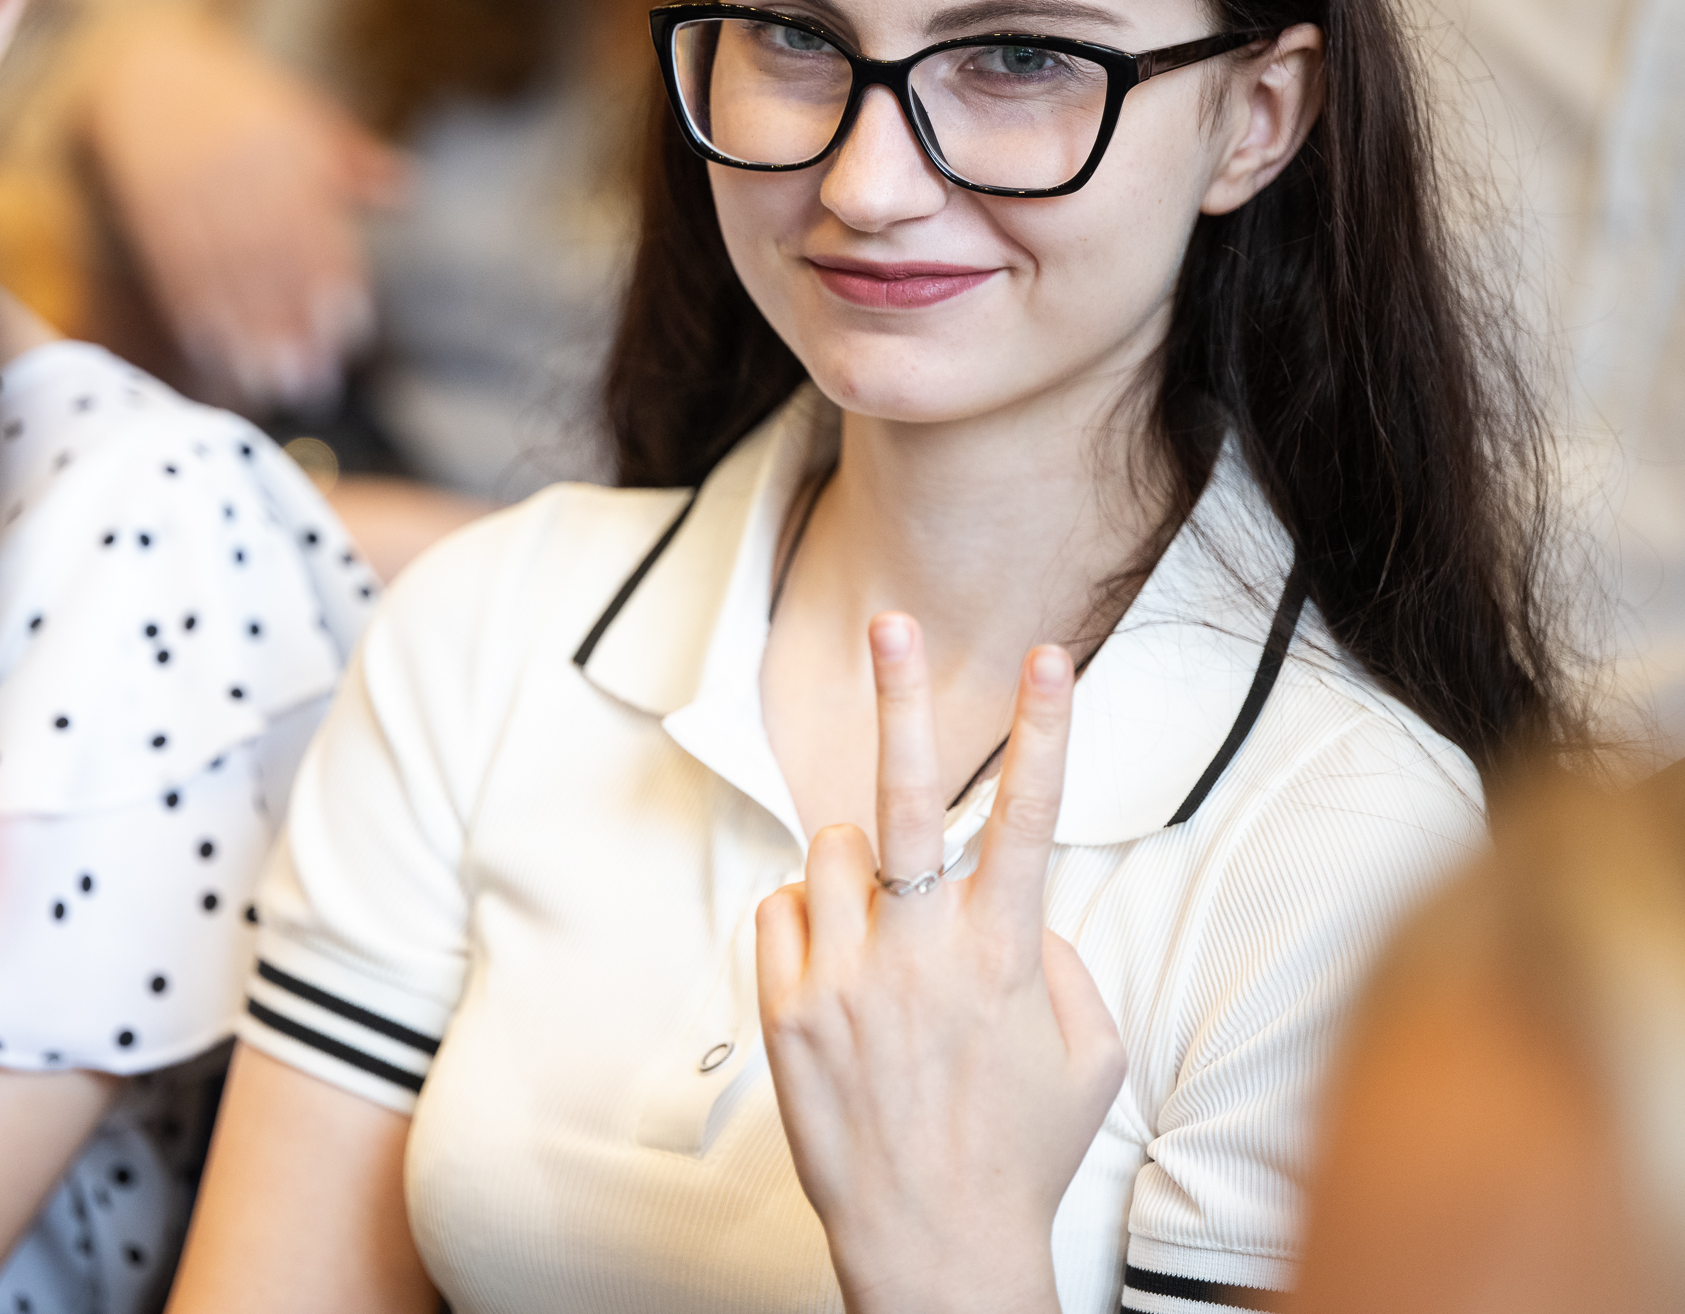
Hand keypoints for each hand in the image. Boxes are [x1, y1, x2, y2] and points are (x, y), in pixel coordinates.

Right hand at [80, 8, 402, 410]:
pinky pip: (174, 267)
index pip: (316, 221)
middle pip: (271, 258)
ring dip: (246, 335)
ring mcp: (190, 189)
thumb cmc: (243, 104)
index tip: (350, 332)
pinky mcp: (151, 211)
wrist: (146, 72)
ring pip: (222, 272)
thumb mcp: (303, 116)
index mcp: (285, 143)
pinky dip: (194, 315)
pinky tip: (214, 356)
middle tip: (313, 385)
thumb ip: (353, 163)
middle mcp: (238, 167)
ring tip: (269, 386)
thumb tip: (410, 190)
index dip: (334, 279)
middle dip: (291, 325)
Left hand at [756, 615, 1124, 1313]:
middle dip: (905, 703)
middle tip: (894, 627)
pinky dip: (807, 921)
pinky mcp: (787, 1010)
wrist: (933, 1243)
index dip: (1048, 733)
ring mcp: (846, 980)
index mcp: (1005, 957)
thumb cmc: (1019, 1152)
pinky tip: (836, 973)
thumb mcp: (1089, 1058)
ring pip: (830, 854)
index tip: (1055, 658)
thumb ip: (1061, 963)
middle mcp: (921, 955)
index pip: (1032, 821)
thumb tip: (1021, 905)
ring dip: (854, 872)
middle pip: (906, 801)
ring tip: (880, 939)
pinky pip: (781, 910)